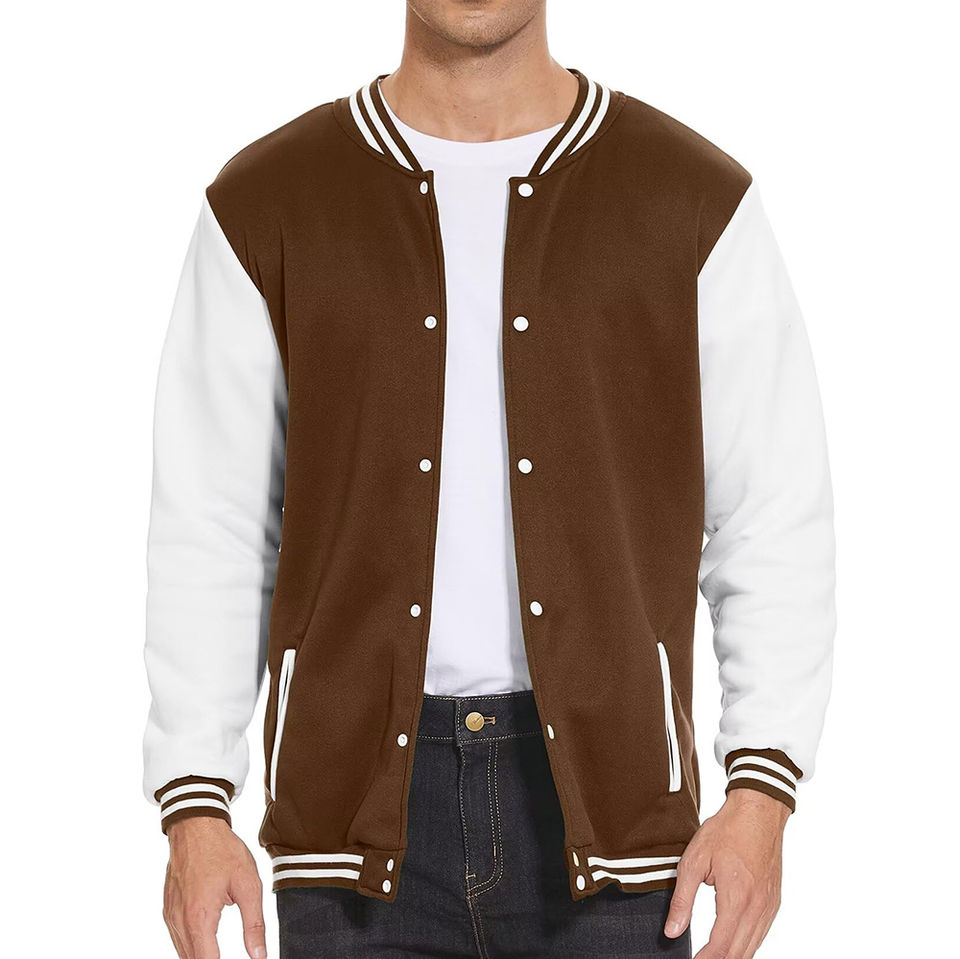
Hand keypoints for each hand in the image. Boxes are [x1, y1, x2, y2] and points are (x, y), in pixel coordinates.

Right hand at [163, 817, 266, 958]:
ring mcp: (170, 915)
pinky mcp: (168, 909)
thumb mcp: (249, 884)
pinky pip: (178, 938)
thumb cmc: (223, 851)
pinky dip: (190, 946)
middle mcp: (180, 921)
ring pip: (183, 952)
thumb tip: (259, 955)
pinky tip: (206, 943)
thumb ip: (254, 924)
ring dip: (200, 956)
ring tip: (219, 953)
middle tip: (227, 955)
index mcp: (200, 918)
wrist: (196, 826)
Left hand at [664, 789, 789, 958]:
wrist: (758, 812)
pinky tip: (732, 945)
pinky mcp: (774, 902)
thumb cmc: (726, 831)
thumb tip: (672, 931)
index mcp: (737, 898)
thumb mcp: (694, 860)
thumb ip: (683, 899)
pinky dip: (746, 945)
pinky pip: (761, 934)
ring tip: (712, 956)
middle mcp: (758, 907)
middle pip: (739, 953)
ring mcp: (769, 906)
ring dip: (733, 956)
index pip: (721, 946)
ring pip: (753, 947)